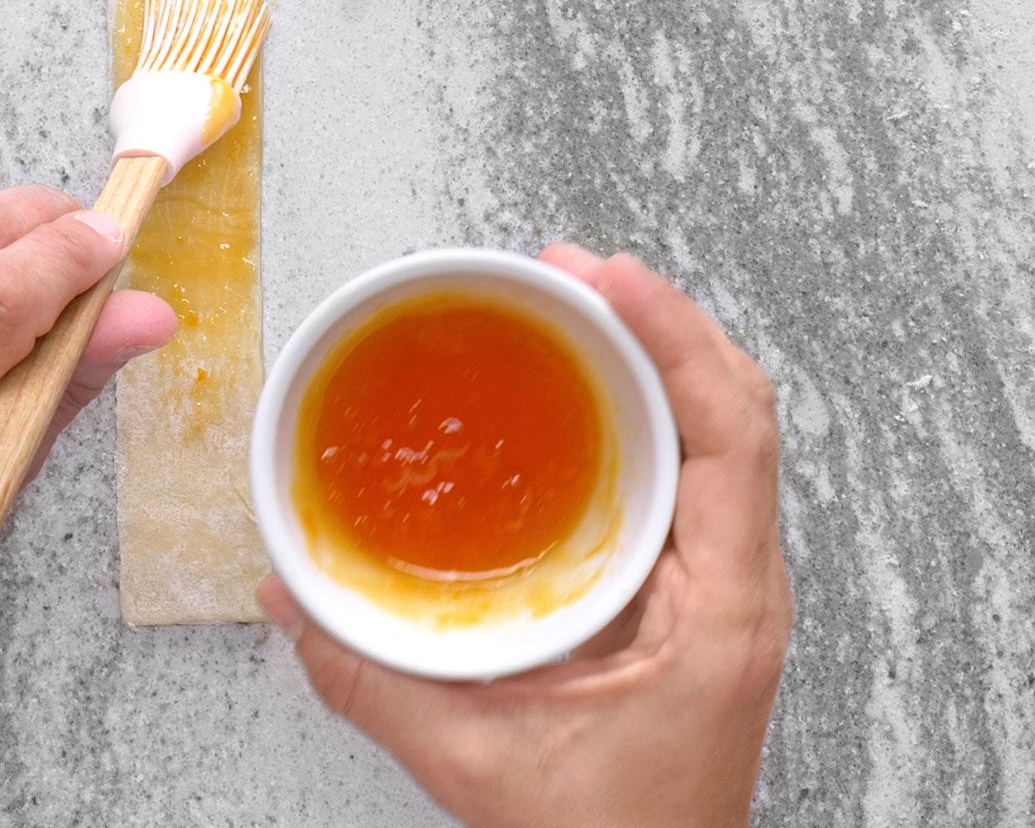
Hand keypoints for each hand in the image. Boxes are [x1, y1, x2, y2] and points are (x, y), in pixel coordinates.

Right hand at [260, 246, 788, 827]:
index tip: (609, 276)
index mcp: (723, 610)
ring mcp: (730, 591)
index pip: (734, 434)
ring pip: (718, 437)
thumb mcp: (476, 762)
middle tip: (567, 272)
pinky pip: (692, 476)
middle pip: (733, 410)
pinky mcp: (700, 600)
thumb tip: (289, 593)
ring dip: (654, 361)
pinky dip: (647, 416)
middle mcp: (745, 586)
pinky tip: (588, 399)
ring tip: (576, 307)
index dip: (678, 336)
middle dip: (656, 322)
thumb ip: (371, 678)